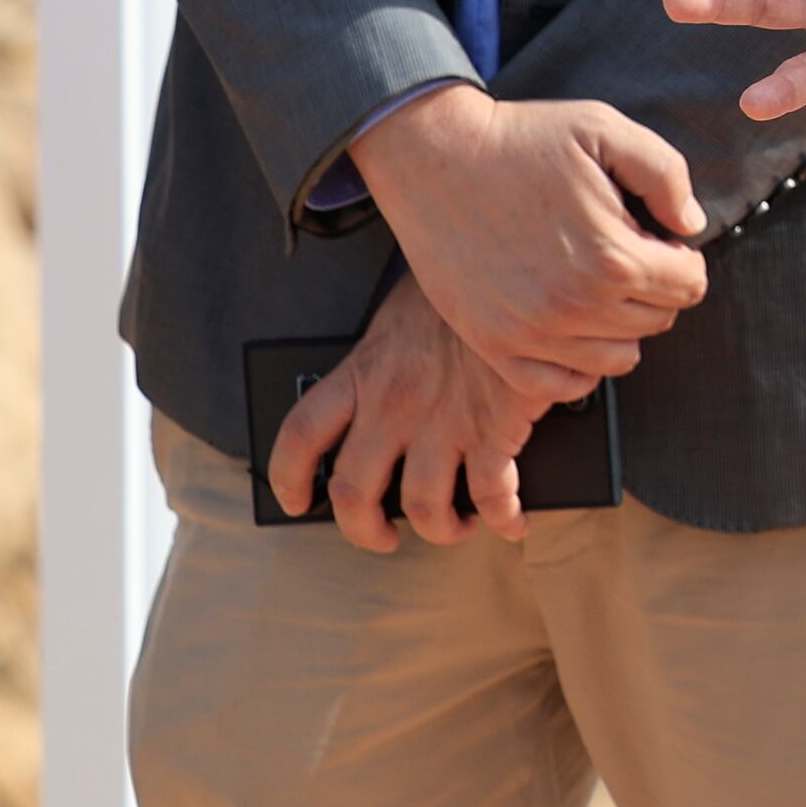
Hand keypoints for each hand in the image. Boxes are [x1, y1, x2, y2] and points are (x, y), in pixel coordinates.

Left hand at [264, 282, 559, 552]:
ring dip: (439, 529)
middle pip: (354, 491)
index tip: (297, 501)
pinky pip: (492, 493)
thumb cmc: (461, 289)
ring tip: (454, 526)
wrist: (516, 271)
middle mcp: (394, 406)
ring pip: (423, 505)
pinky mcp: (495, 429)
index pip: (301, 436)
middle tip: (381, 535)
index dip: (289, 479)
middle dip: (364, 529)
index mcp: (364, 374)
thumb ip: (383, 357)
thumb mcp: (401, 314)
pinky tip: (512, 522)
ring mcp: (443, 422)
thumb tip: (379, 386)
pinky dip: (503, 517)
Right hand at [341, 83, 703, 396]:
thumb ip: (666, 174)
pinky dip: (578, 363)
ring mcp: (529, 333)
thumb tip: (691, 225)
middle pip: (658, 320)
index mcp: (611, 256)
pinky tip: (572, 325)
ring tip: (598, 286)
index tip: (659, 240)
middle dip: (655, 288)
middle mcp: (574, 306)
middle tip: (624, 254)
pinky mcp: (492, 344)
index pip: (690, 285)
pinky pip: (560, 384)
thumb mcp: (606, 130)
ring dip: (621, 325)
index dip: (684, 259)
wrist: (434, 156)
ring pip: (618, 358)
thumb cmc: (521, 140)